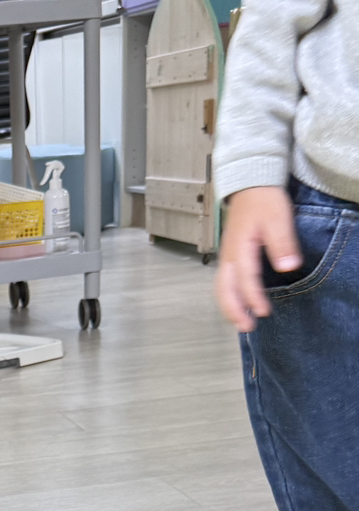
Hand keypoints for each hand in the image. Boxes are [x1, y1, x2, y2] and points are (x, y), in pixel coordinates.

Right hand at [215, 186, 301, 329]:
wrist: (250, 184)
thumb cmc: (263, 200)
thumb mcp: (278, 218)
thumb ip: (282, 244)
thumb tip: (288, 267)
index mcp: (240, 248)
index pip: (245, 279)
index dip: (253, 298)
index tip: (263, 312)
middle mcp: (229, 255)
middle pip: (225, 289)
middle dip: (234, 310)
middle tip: (246, 327)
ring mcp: (227, 256)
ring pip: (222, 287)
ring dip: (230, 307)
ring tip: (241, 322)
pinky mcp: (229, 256)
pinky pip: (223, 282)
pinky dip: (228, 297)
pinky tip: (239, 303)